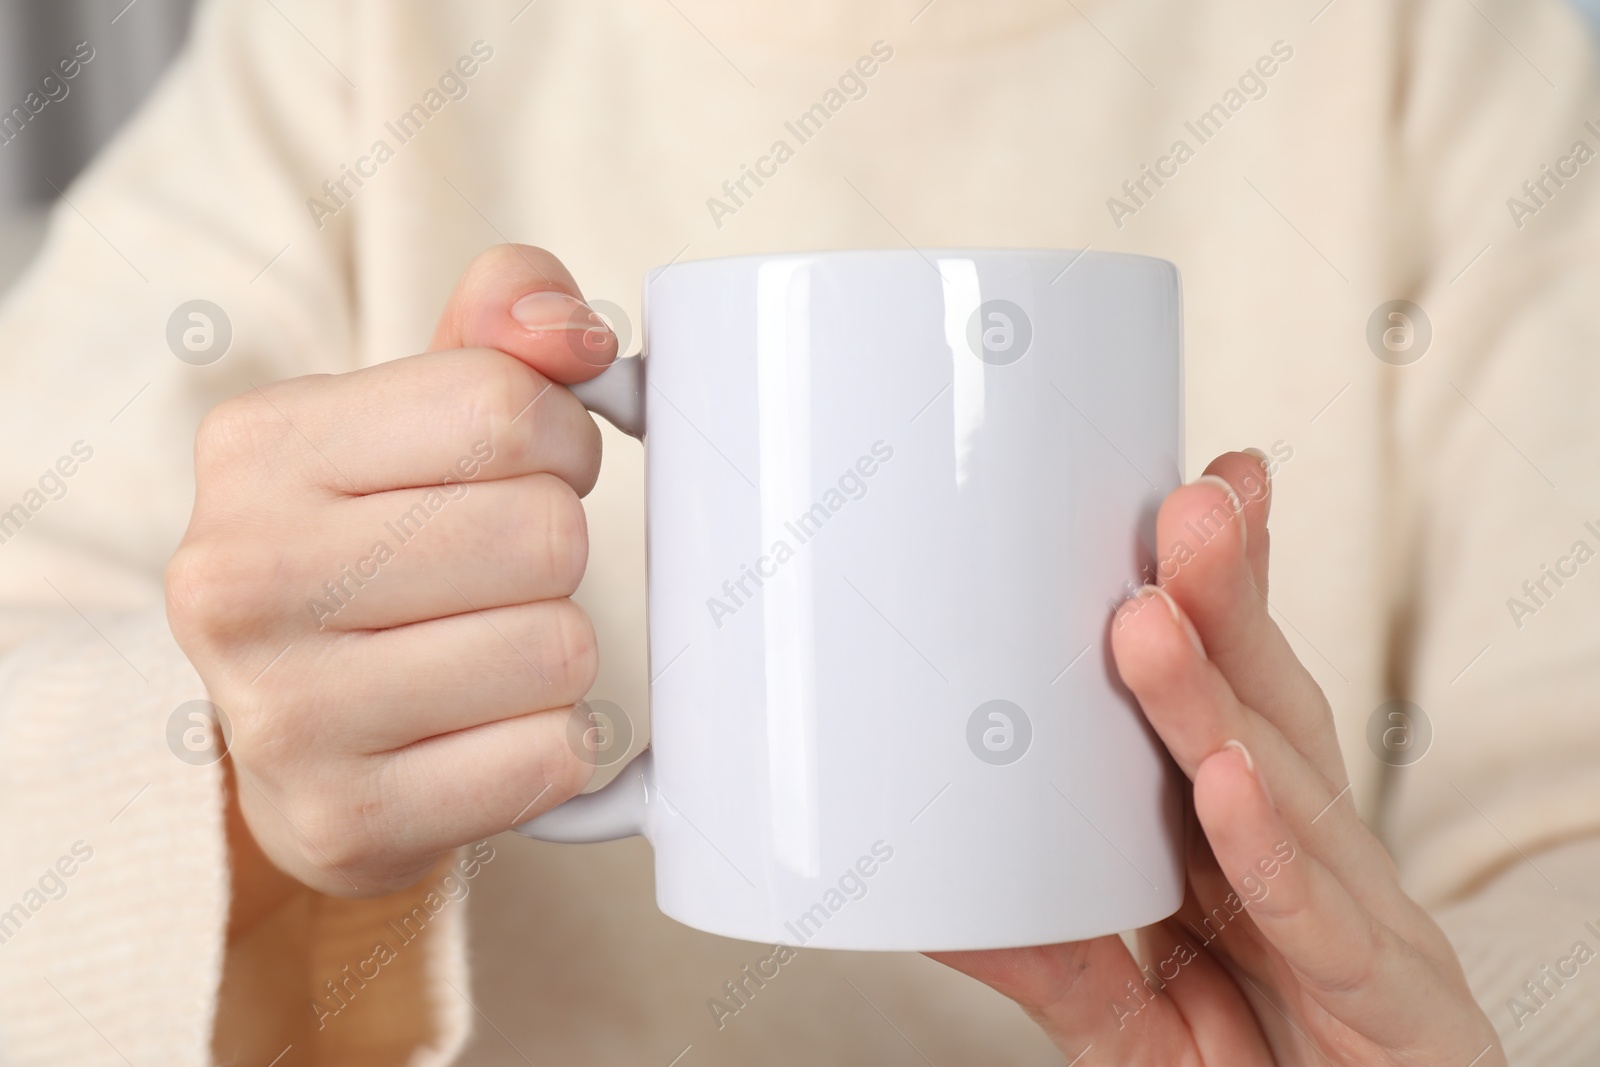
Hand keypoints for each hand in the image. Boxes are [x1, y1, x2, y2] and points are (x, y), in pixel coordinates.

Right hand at [167, 245, 615, 897]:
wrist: (300, 728)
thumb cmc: (376, 543)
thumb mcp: (416, 409)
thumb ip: (502, 323)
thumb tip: (570, 334)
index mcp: (258, 447)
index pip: (505, 408)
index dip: (561, 437)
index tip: (532, 467)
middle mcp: (241, 580)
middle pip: (543, 532)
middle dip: (558, 549)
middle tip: (504, 571)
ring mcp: (282, 715)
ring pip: (559, 647)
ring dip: (557, 648)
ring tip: (485, 648)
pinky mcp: (345, 822)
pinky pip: (553, 757)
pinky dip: (554, 741)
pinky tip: (487, 727)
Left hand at [932, 452, 1503, 1064]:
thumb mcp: (1129, 1017)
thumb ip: (1054, 957)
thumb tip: (933, 903)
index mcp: (1251, 848)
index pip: (1240, 697)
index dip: (1220, 599)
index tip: (1185, 494)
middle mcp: (1311, 864)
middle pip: (1269, 713)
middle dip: (1223, 604)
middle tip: (1182, 506)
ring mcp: (1359, 931)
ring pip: (1288, 795)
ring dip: (1216, 700)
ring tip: (1153, 614)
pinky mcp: (1388, 1015)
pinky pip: (1319, 929)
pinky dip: (1270, 854)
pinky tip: (1228, 783)